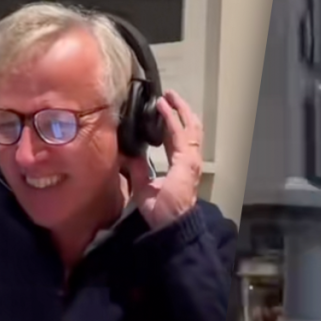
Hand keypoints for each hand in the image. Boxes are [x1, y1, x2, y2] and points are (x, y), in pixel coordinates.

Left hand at [127, 90, 202, 229]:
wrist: (172, 224)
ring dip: (179, 110)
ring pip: (190, 127)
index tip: (162, 110)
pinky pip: (180, 134)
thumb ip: (140, 170)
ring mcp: (191, 159)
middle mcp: (190, 160)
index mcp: (181, 165)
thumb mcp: (145, 187)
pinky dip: (172, 118)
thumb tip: (129, 155)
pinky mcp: (187, 160)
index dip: (172, 124)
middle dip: (180, 111)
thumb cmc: (162, 212)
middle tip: (169, 97)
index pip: (178, 139)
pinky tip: (164, 107)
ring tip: (169, 96)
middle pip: (190, 129)